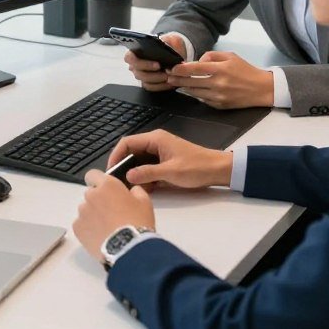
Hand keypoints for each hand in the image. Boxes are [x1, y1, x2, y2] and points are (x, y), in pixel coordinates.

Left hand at [73, 170, 154, 262]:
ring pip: (85, 210)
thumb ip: (135, 191)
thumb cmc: (138, 222)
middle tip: (111, 213)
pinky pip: (81, 224)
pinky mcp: (77, 228)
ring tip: (106, 228)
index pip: (93, 174)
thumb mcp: (145, 202)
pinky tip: (100, 236)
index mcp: (107, 185)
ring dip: (93, 215)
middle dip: (98, 200)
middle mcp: (91, 195)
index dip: (98, 181)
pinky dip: (88, 228)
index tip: (105, 190)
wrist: (128, 248)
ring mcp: (82, 212)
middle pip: (90, 194)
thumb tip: (131, 191)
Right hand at [107, 129, 233, 188]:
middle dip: (123, 166)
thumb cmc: (196, 167)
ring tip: (128, 188)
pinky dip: (143, 177)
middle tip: (117, 182)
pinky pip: (148, 168)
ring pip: (139, 161)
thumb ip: (148, 173)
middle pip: (131, 152)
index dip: (116, 155)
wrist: (218, 170)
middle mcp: (155, 143)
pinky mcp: (164, 162)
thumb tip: (128, 176)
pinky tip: (143, 189)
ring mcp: (160, 152)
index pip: (127, 143)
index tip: (110, 171)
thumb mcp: (170, 172)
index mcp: (155, 139)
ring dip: (134, 173)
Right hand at [124, 33, 185, 91]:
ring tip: (169, 77)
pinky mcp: (148, 82)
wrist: (177, 53)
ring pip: (145, 82)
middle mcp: (136, 64)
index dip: (142, 63)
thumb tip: (164, 47)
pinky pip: (151, 87)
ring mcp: (141, 74)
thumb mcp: (171, 38)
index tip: (158, 65)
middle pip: (138, 73)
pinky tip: (170, 83)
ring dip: (158, 81)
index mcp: (136, 51)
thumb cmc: (170, 44)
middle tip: (166, 73)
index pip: (130, 58)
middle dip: (153, 75)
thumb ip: (168, 41)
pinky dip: (161, 86)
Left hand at [166, 51, 273, 108]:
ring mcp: (219, 96)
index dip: (181, 69)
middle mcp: (218, 84)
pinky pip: (203, 100)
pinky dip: (197, 94)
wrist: (261, 88)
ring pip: (195, 92)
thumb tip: (197, 62)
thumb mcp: (230, 56)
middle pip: (191, 82)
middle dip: (177, 80)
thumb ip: (211, 56)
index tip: (172, 68)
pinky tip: (192, 90)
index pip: (195, 69)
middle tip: (169, 77)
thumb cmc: (245, 70)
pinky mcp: (220, 106)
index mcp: (220, 69)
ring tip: (177, 83)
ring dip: (184, 88)